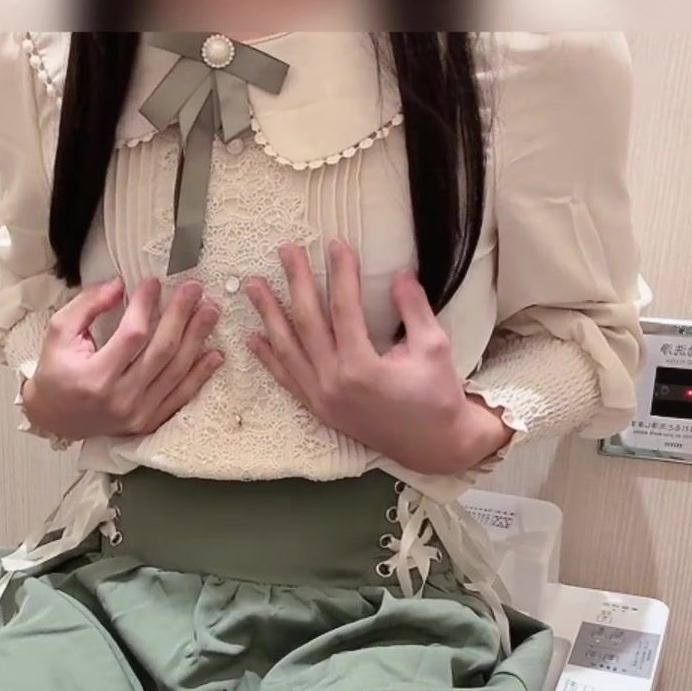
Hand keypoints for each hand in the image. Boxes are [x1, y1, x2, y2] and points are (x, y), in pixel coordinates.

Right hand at [21, 277, 222, 440]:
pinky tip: (214, 353)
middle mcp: (121, 398)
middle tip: (195, 289)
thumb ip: (87, 305)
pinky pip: (181, 397)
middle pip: (161, 351)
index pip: (132, 335)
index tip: (154, 283)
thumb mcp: (59, 332)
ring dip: (197, 338)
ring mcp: (138, 414)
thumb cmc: (56, 371)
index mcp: (95, 377)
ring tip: (210, 311)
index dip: (147, 306)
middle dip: (181, 316)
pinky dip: (200, 375)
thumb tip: (119, 284)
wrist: (55, 419)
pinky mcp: (148, 422)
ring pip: (176, 371)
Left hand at [246, 241, 513, 474]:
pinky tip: (254, 336)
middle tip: (286, 249)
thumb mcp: (434, 347)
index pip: (343, 308)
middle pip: (306, 322)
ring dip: (268, 315)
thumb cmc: (438, 395)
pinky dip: (268, 357)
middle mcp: (332, 383)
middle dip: (295, 282)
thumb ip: (414, 308)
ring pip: (287, 350)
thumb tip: (401, 272)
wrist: (433, 445)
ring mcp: (320, 398)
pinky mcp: (318, 409)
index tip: (337, 244)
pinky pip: (285, 379)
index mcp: (361, 367)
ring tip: (253, 285)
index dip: (340, 273)